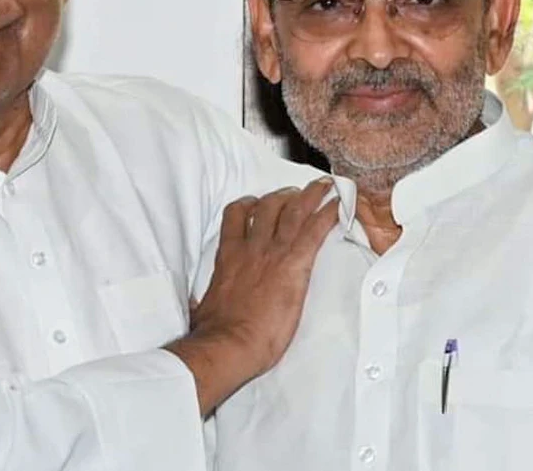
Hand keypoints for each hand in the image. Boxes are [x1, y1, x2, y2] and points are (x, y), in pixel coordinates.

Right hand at [166, 178, 338, 414]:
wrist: (229, 343)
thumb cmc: (214, 333)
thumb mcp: (201, 311)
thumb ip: (201, 302)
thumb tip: (194, 307)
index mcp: (228, 257)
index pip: (236, 216)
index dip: (248, 204)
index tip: (257, 202)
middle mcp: (251, 248)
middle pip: (268, 207)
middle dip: (282, 195)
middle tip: (294, 193)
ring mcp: (272, 254)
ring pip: (292, 211)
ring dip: (309, 196)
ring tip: (322, 187)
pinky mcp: (294, 265)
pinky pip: (314, 231)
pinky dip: (328, 215)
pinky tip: (339, 206)